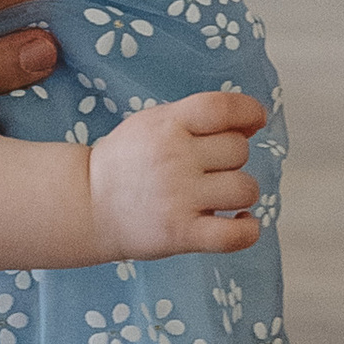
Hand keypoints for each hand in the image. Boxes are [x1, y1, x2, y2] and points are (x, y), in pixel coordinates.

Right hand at [88, 90, 267, 260]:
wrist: (87, 204)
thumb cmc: (127, 162)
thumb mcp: (153, 124)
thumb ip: (197, 118)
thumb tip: (252, 123)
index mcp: (167, 124)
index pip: (222, 108)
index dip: (249, 111)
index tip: (255, 121)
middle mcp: (174, 158)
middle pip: (239, 150)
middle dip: (232, 158)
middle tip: (210, 169)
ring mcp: (179, 197)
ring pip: (245, 188)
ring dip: (240, 193)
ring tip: (220, 197)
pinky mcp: (181, 233)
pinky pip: (235, 235)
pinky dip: (248, 229)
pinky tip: (240, 222)